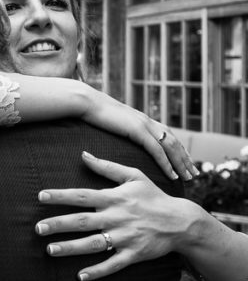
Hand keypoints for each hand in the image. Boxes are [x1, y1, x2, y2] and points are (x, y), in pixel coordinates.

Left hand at [34, 152, 198, 280]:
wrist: (182, 221)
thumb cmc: (154, 197)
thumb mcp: (134, 176)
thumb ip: (107, 167)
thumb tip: (83, 155)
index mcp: (114, 198)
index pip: (82, 196)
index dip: (61, 196)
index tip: (40, 196)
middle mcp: (117, 217)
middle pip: (83, 221)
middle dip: (58, 224)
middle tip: (37, 228)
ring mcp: (125, 237)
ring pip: (93, 244)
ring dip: (71, 248)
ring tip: (49, 250)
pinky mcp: (134, 253)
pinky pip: (113, 264)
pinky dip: (98, 271)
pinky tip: (80, 276)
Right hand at [82, 89, 196, 180]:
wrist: (86, 103)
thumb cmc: (93, 113)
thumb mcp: (112, 122)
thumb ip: (120, 129)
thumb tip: (119, 135)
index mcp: (143, 120)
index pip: (168, 136)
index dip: (178, 150)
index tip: (185, 162)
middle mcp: (148, 122)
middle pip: (174, 142)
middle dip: (185, 159)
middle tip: (194, 174)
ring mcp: (145, 125)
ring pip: (170, 147)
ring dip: (180, 163)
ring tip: (187, 178)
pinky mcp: (138, 130)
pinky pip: (157, 150)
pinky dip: (166, 163)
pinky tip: (172, 174)